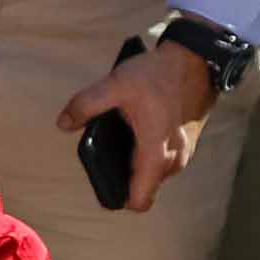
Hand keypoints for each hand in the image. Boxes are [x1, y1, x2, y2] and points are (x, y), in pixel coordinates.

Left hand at [54, 37, 223, 215]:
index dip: (118, 198)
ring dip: (137, 164)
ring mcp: (184, 153)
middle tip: (108, 151)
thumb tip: (63, 124)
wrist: (196, 59)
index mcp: (155, 154)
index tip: (103, 183)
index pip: (140, 200)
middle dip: (123, 176)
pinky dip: (150, 152)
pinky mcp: (187, 143)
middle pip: (143, 187)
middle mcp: (174, 161)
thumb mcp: (115, 85)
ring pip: (154, 174)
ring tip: (122, 139)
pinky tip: (138, 130)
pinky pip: (164, 160)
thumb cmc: (159, 74)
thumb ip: (85, 105)